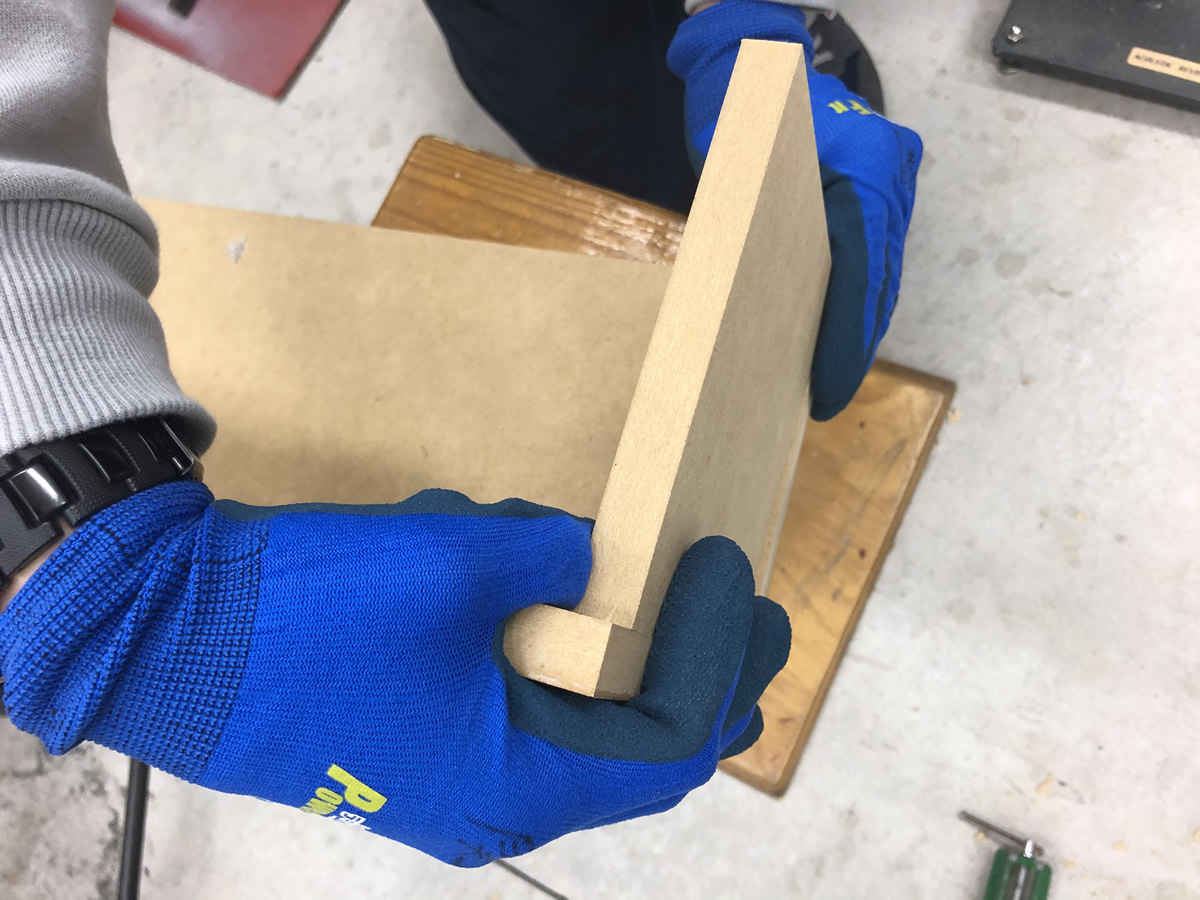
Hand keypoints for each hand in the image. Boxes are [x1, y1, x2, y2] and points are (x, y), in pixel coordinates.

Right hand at [0, 481, 787, 864]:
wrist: (169, 633)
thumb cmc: (311, 615)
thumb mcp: (454, 564)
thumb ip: (550, 557)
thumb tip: (592, 554)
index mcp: (516, 782)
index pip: (666, 747)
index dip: (719, 660)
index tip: (737, 572)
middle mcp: (493, 796)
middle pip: (634, 748)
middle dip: (699, 673)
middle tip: (749, 610)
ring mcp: (453, 766)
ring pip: (576, 716)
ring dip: (615, 644)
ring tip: (639, 572)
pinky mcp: (421, 729)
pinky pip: (517, 694)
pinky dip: (547, 638)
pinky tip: (539, 571)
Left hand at [668, 1, 922, 418]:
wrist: (751, 61)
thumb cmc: (731, 107)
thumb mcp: (732, 160)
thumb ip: (747, 226)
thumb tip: (748, 316)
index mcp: (863, 167)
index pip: (861, 271)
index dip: (846, 339)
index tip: (826, 390)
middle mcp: (889, 175)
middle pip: (878, 279)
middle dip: (854, 345)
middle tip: (824, 399)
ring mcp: (892, 180)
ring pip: (881, 273)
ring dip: (858, 328)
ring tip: (829, 382)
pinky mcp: (881, 189)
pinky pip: (875, 257)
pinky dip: (858, 299)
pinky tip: (837, 338)